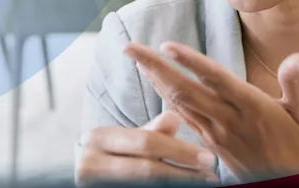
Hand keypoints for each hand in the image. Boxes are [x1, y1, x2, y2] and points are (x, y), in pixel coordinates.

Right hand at [76, 111, 220, 185]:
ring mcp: (91, 183)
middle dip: (184, 174)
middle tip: (211, 177)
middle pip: (147, 170)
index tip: (209, 158)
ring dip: (178, 184)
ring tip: (201, 184)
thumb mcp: (128, 141)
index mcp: (98, 138)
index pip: (147, 142)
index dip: (181, 151)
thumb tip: (175, 117)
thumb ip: (152, 132)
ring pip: (145, 185)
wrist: (86, 181)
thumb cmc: (110, 157)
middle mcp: (90, 162)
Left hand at [123, 42, 298, 182]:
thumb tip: (297, 56)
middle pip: (184, 88)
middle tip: (129, 47)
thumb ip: (295, 83)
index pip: (215, 79)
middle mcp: (227, 118)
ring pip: (178, 101)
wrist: (287, 182)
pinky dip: (165, 95)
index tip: (166, 45)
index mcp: (250, 106)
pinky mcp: (209, 140)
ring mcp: (215, 131)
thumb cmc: (297, 144)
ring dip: (154, 78)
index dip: (190, 62)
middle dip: (154, 66)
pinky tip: (154, 80)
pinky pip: (182, 114)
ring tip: (135, 58)